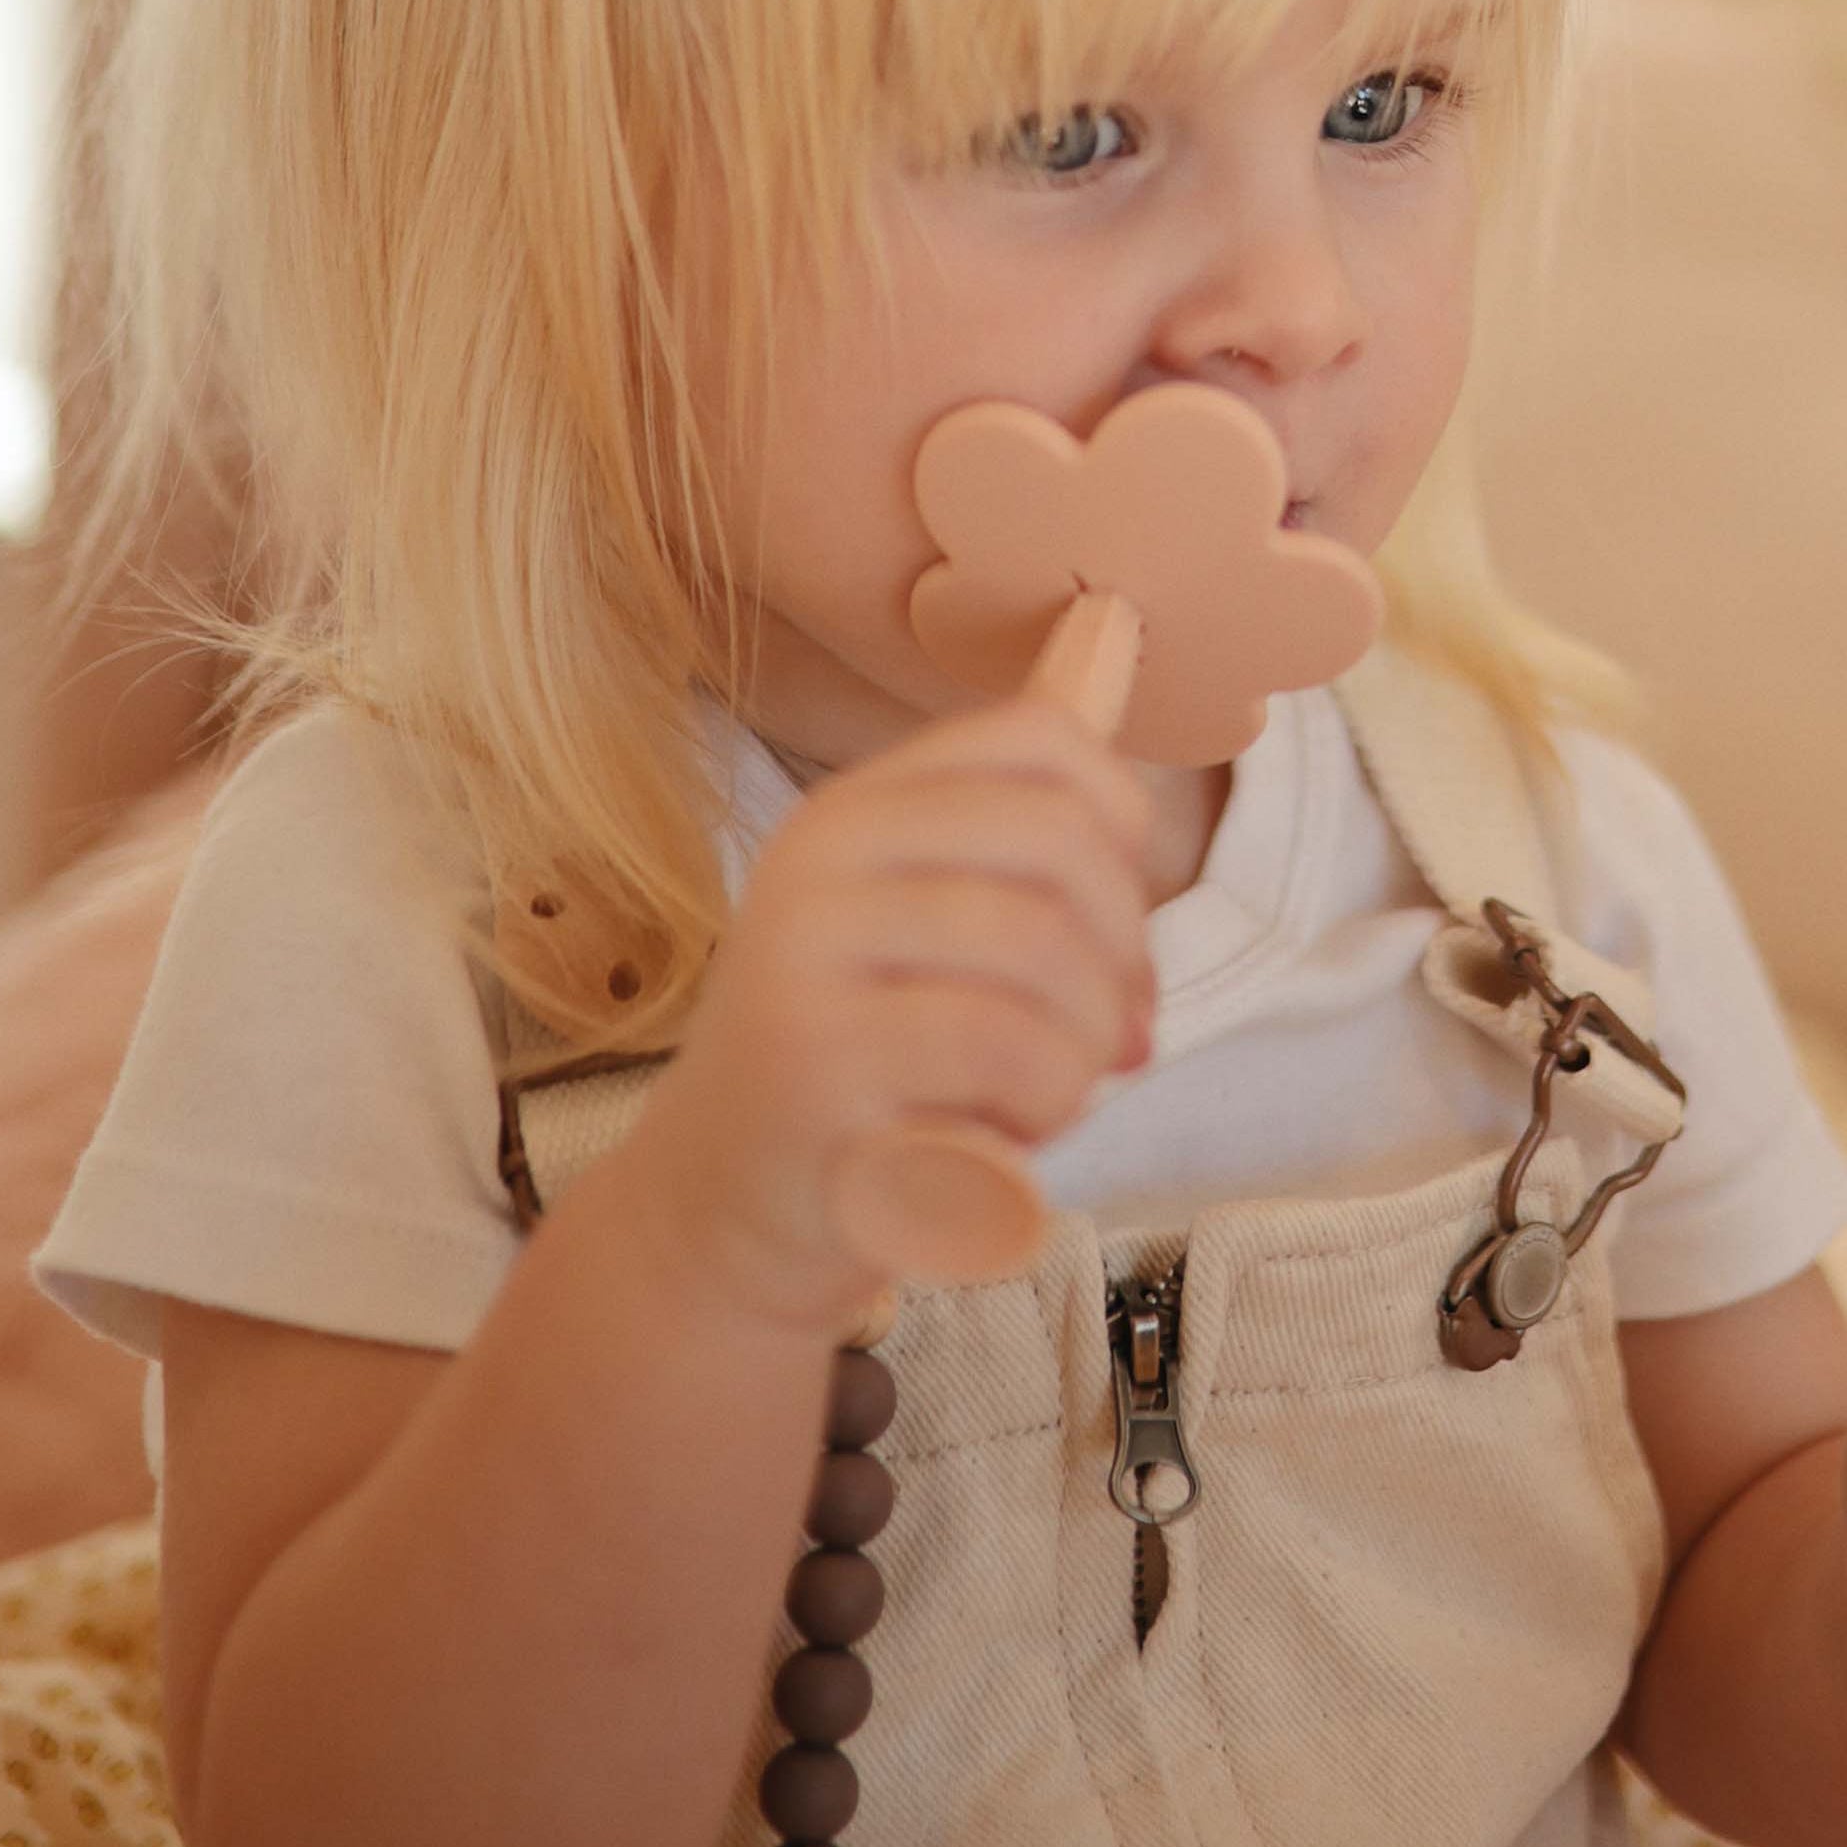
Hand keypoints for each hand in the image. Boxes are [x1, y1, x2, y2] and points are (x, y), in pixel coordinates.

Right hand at [630, 699, 1161, 1325]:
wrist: (722, 1216)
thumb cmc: (864, 1070)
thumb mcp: (933, 927)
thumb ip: (1016, 815)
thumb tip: (1112, 630)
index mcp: (859, 808)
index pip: (1045, 742)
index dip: (1122, 835)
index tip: (1110, 930)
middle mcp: (820, 853)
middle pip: (1065, 847)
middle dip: (1124, 959)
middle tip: (1109, 1039)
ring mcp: (807, 948)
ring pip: (1048, 953)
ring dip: (1089, 1048)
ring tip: (1045, 1093)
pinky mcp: (815, 1056)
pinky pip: (1011, 1046)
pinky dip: (1048, 1104)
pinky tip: (1004, 1132)